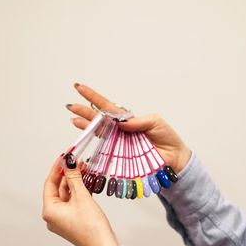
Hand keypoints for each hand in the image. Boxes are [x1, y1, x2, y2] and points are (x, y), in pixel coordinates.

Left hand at [42, 155, 119, 245]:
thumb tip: (69, 162)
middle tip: (77, 160)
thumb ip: (74, 177)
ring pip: (67, 195)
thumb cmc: (91, 226)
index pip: (50, 183)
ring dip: (75, 181)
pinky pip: (73, 202)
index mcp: (49, 211)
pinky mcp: (73, 221)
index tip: (65, 156)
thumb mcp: (82, 197)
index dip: (58, 168)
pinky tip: (86, 181)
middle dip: (68, 174)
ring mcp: (63, 219)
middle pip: (58, 188)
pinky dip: (79, 192)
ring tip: (84, 167)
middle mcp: (53, 216)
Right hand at [66, 83, 191, 173]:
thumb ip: (138, 122)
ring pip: (98, 132)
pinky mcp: (120, 156)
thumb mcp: (155, 123)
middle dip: (85, 111)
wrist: (174, 158)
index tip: (79, 87)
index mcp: (128, 120)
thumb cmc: (166, 138)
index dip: (94, 97)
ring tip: (73, 118)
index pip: (108, 107)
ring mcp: (119, 143)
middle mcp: (120, 130)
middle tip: (71, 105)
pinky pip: (104, 147)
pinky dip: (95, 141)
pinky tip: (85, 135)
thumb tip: (121, 122)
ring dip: (85, 125)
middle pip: (99, 119)